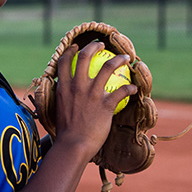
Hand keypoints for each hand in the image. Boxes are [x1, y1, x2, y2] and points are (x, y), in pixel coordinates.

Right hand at [52, 41, 137, 158]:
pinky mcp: (105, 105)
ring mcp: (92, 94)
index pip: (64, 61)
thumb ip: (61, 98)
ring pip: (107, 67)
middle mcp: (77, 86)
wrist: (73, 146)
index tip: (76, 47)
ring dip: (118, 60)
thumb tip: (62, 94)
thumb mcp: (57, 110)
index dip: (70, 51)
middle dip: (93, 47)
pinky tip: (134, 89)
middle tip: (101, 45)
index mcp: (63, 87)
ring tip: (125, 58)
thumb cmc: (65, 133)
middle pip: (85, 57)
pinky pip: (122, 91)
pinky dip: (130, 88)